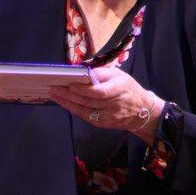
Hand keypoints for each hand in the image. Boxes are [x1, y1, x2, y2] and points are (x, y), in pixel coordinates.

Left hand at [46, 64, 164, 141]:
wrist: (141, 110)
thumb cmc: (127, 88)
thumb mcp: (119, 75)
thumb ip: (102, 73)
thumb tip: (82, 71)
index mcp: (119, 88)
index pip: (99, 91)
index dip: (83, 89)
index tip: (69, 83)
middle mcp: (114, 104)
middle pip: (88, 100)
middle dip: (69, 94)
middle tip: (54, 87)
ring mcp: (108, 116)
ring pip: (84, 110)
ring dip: (67, 102)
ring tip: (54, 94)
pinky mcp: (103, 123)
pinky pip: (85, 116)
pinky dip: (73, 109)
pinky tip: (63, 103)